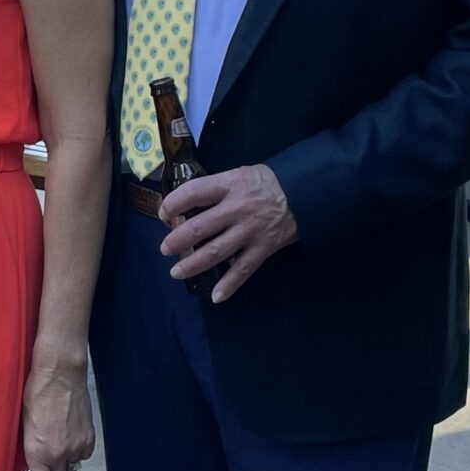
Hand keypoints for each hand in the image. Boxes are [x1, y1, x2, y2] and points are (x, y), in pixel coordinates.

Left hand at [20, 355, 94, 470]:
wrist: (60, 375)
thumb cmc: (36, 394)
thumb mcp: (24, 425)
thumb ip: (31, 449)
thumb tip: (35, 464)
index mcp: (38, 452)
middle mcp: (59, 454)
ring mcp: (76, 446)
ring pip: (72, 469)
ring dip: (66, 465)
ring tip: (58, 449)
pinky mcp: (89, 437)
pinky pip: (83, 455)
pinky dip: (77, 452)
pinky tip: (70, 439)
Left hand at [159, 163, 297, 301]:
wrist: (306, 192)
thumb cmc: (267, 182)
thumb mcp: (239, 174)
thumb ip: (216, 188)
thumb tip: (185, 203)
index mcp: (229, 185)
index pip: (192, 193)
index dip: (172, 204)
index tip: (163, 213)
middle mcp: (237, 208)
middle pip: (199, 228)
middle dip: (176, 241)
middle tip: (164, 249)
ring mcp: (250, 230)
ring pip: (216, 252)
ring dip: (193, 264)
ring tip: (176, 272)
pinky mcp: (264, 248)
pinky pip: (243, 270)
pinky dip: (229, 285)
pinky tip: (215, 297)